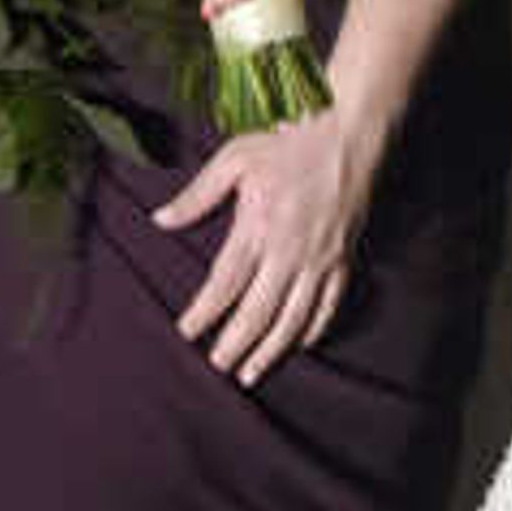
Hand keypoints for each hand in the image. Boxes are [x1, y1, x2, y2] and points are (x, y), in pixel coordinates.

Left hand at [156, 107, 380, 381]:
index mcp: (259, 225)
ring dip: (272, 349)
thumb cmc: (289, 144)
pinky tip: (300, 345)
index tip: (186, 331)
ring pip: (294, 317)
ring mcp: (320, 258)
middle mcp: (289, 249)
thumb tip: (159, 220)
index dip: (204, 311)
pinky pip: (329, 305)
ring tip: (251, 372)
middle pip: (258, 310)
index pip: (225, 282)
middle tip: (218, 366)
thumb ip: (197, 194)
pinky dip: (314, 330)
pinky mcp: (344, 259)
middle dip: (235, 343)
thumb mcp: (236, 158)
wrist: (352, 138)